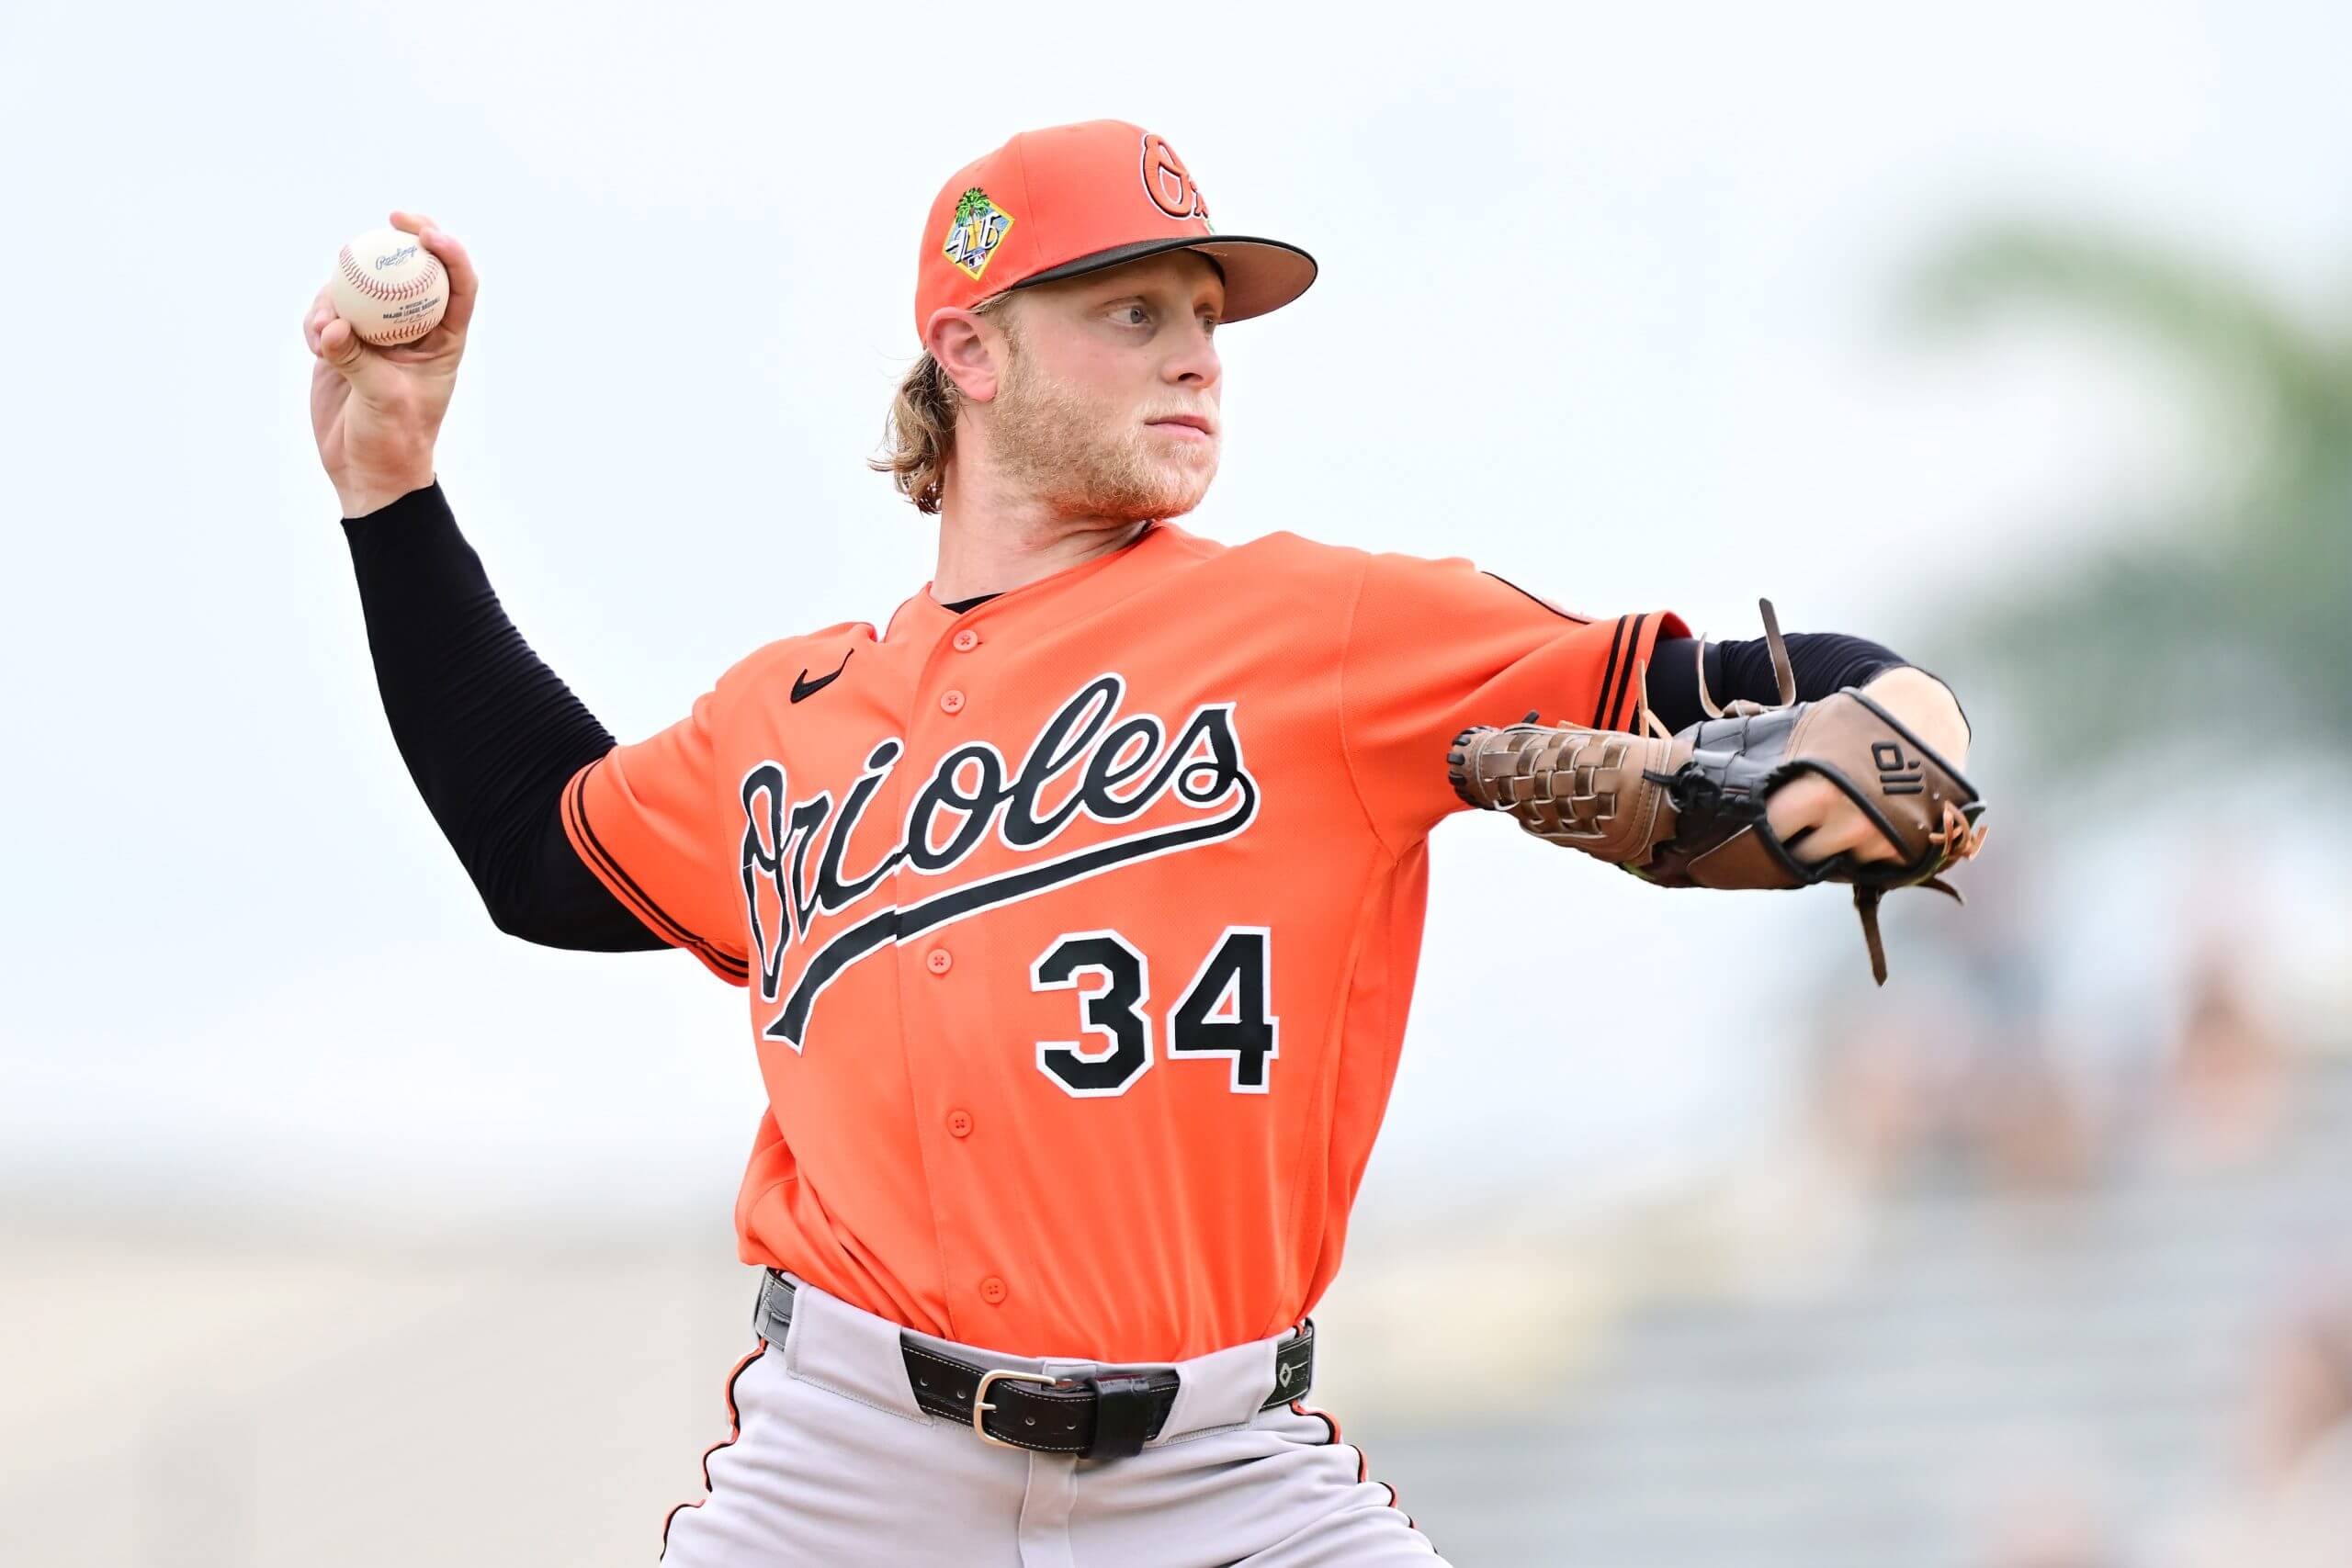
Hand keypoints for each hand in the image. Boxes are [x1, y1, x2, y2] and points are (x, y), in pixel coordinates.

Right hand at [304, 211, 478, 516]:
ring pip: (361, 288)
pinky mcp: (342, 343)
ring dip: (341, 295)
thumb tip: (332, 326)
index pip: (458, 286)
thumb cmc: (394, 440)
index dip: (450, 252)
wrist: (366, 470)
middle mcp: (412, 330)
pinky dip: (317, 321)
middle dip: (404, 239)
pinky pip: (327, 313)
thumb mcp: (384, 400)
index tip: (428, 234)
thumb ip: (358, 360)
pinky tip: (315, 344)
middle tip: (390, 219)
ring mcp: (375, 333)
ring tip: (327, 331)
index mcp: (444, 340)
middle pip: (412, 271)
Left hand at [1763, 667, 1969, 868]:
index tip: (1759, 823)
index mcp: (1820, 794)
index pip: (1773, 833)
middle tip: (1799, 822)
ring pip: (1837, 862)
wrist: (1926, 719)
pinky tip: (1867, 821)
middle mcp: (1852, 823)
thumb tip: (1739, 782)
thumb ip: (1782, 766)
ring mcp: (1882, 840)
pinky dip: (1863, 850)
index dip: (1763, 827)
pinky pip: (1869, 864)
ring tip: (1841, 813)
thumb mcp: (1814, 734)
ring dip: (1833, 846)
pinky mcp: (1906, 851)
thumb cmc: (1862, 722)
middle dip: (1796, 842)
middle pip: (1802, 857)